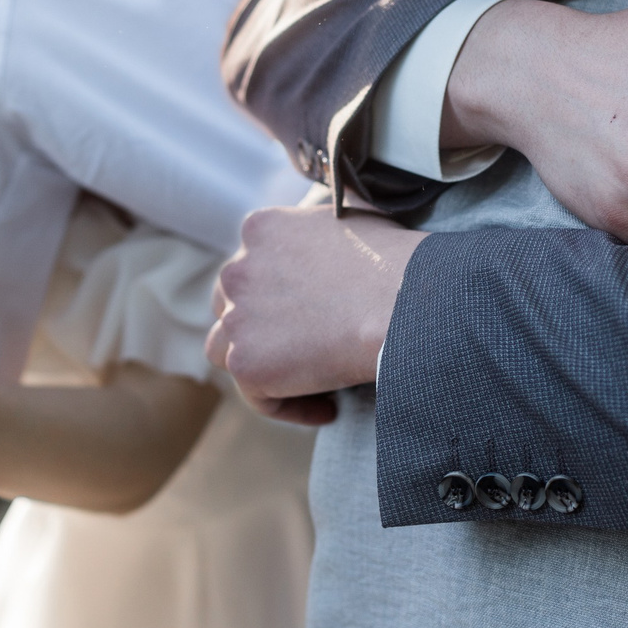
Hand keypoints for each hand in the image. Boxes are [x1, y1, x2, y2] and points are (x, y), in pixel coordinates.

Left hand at [206, 206, 422, 424]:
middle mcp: (238, 269)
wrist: (404, 302)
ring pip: (224, 349)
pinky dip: (290, 406)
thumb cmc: (396, 263)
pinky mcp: (247, 363)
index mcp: (261, 229)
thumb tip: (333, 232)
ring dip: (259, 364)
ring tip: (303, 380)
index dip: (276, 292)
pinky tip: (328, 409)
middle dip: (258, 326)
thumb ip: (321, 228)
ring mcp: (238, 318)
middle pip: (229, 305)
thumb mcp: (351, 218)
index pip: (252, 265)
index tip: (309, 311)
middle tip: (301, 347)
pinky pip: (257, 395)